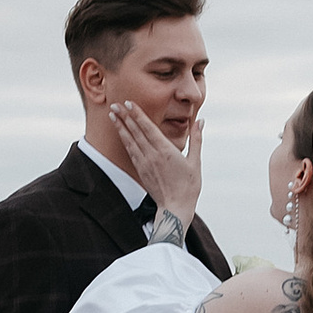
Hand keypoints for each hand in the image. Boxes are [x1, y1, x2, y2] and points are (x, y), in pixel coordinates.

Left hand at [108, 98, 200, 228]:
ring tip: (112, 115)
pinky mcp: (141, 170)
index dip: (137, 114)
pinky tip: (121, 133)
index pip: (148, 128)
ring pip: (130, 140)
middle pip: (135, 132)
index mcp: (166, 151)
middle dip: (124, 116)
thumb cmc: (188, 186)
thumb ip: (196, 139)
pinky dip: (124, 140)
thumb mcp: (196, 162)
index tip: (128, 103)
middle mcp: (152, 155)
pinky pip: (130, 151)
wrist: (175, 208)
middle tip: (114, 104)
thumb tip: (200, 121)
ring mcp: (144, 163)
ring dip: (120, 127)